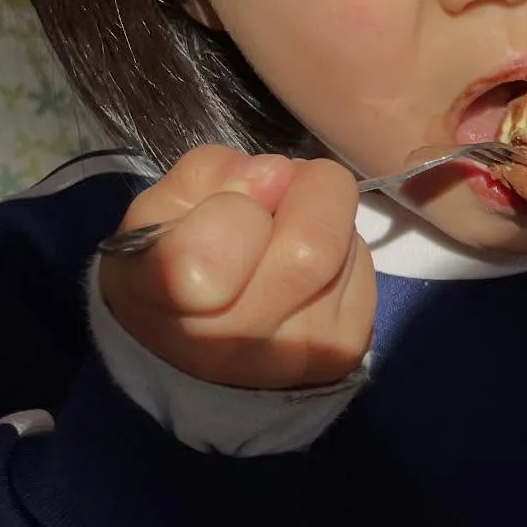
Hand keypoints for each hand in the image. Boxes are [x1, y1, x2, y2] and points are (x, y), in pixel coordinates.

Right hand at [100, 146, 376, 389]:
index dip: (226, 216)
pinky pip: (364, 266)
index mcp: (164, 301)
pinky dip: (343, 249)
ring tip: (284, 239)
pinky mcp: (348, 345)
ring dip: (323, 221)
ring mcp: (298, 351)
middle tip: (274, 196)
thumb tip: (277, 175)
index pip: (202, 266)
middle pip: (310, 250)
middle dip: (302, 194)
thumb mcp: (162, 204)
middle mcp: (233, 343)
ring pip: (346, 246)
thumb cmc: (176, 259)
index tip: (228, 205)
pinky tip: (308, 269)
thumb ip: (210, 175)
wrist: (207, 342)